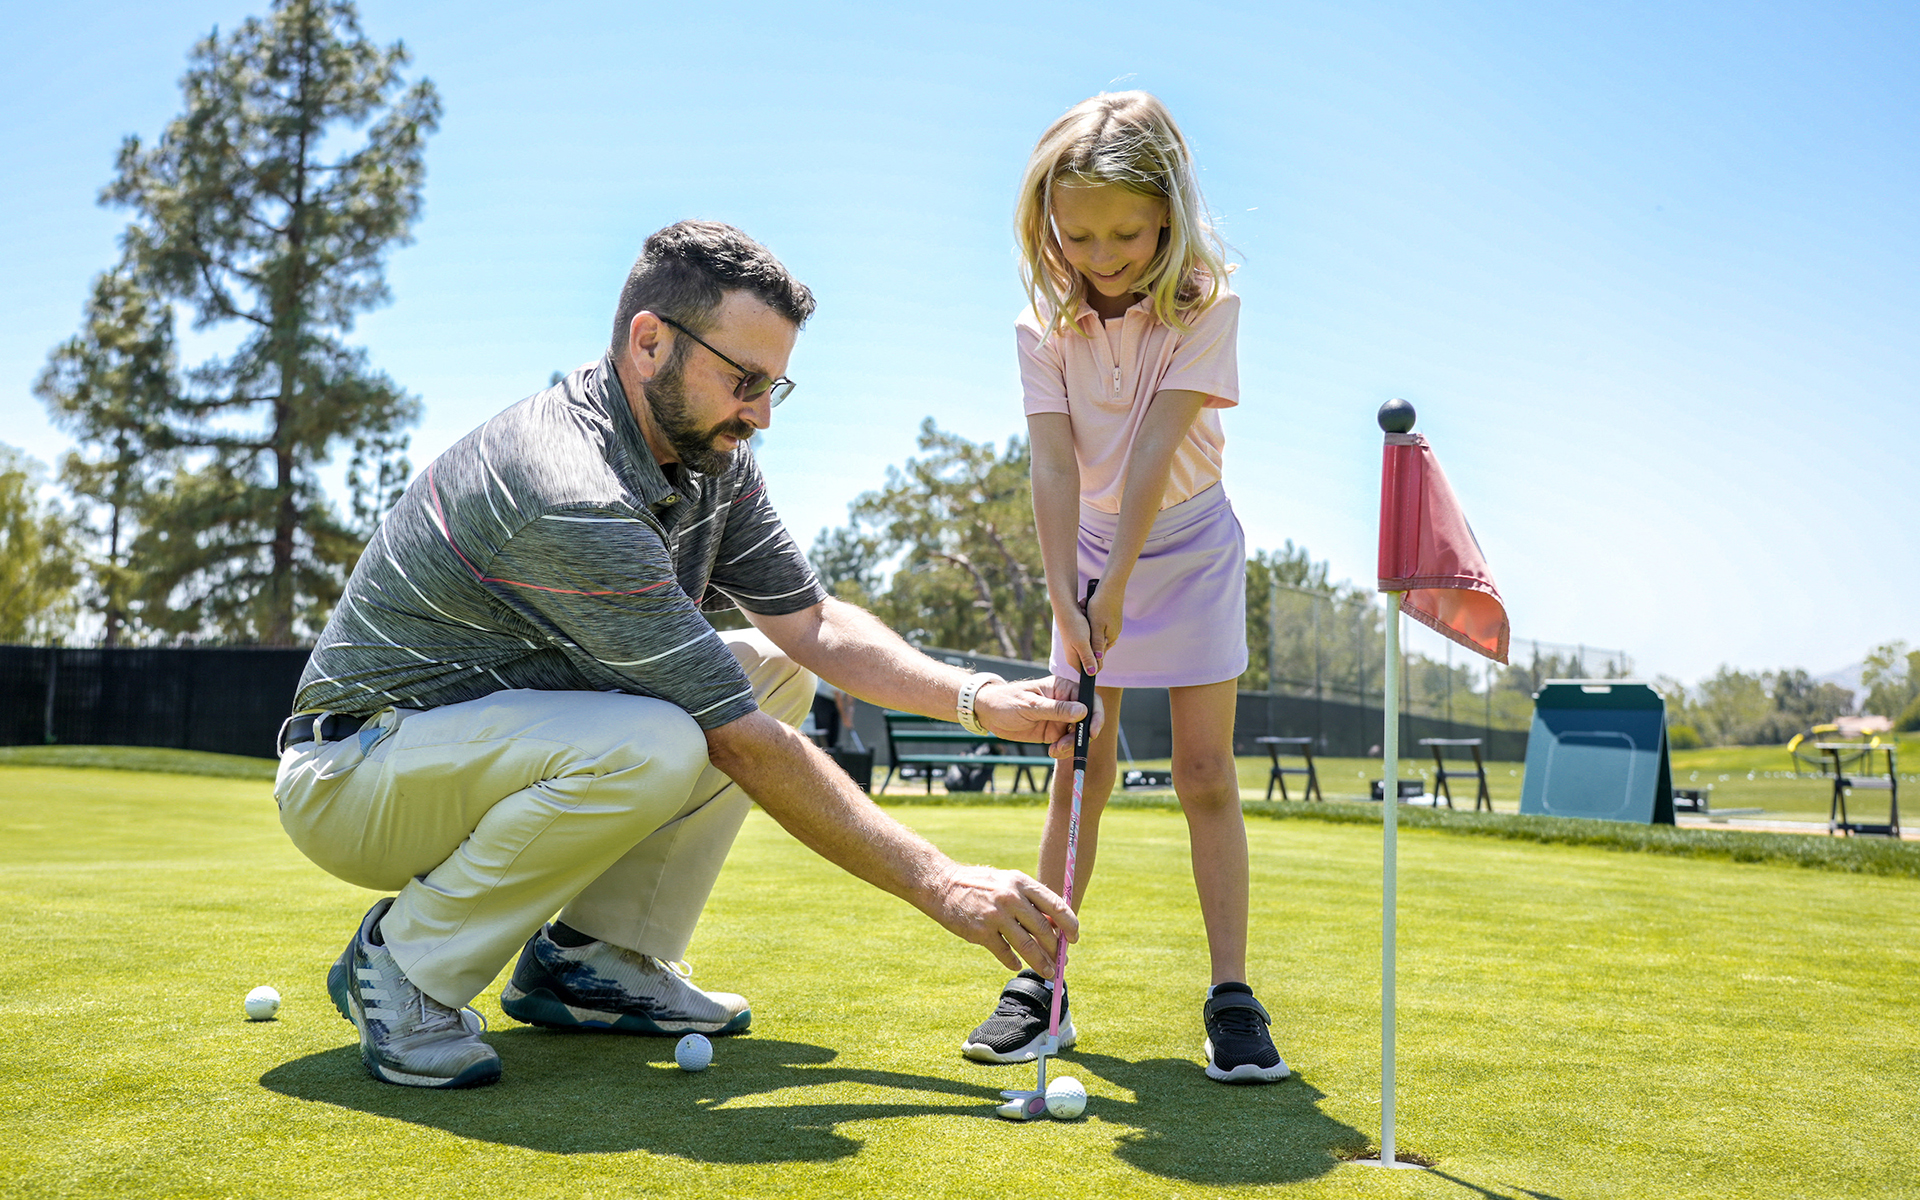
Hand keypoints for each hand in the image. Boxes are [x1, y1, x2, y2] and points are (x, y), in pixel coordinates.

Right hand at [932, 864, 1077, 975]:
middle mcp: (1011, 898)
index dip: (1069, 924)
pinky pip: (1004, 953)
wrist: (941, 885)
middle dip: (1056, 949)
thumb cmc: (979, 885)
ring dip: (1041, 962)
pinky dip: (1013, 962)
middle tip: (1062, 962)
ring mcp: (996, 915)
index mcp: (1021, 882)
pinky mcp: (981, 932)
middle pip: (1044, 929)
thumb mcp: (1007, 882)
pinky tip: (1016, 966)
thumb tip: (1054, 925)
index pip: (1056, 905)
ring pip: (1027, 946)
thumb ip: (1029, 900)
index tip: (1074, 938)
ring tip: (1049, 972)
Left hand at [974, 675, 1101, 756]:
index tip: (1091, 732)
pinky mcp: (1053, 732)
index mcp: (1062, 688)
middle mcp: (1065, 703)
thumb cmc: (1006, 701)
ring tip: (1055, 750)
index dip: (1096, 715)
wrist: (988, 713)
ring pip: (1077, 734)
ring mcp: (1060, 718)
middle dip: (1081, 735)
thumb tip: (1083, 711)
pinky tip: (1051, 751)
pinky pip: (1066, 743)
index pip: (1089, 699)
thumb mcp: (1031, 706)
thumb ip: (1056, 709)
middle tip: (1067, 745)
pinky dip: (1063, 750)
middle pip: (1087, 720)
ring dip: (1070, 745)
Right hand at [1054, 604, 1096, 677]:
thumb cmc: (1074, 626)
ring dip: (1097, 642)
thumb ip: (1087, 658)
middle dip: (1098, 651)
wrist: (1067, 609)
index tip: (1101, 651)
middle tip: (1099, 638)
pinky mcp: (1080, 641)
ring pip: (1093, 651)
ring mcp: (1077, 649)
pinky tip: (1094, 628)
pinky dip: (1095, 636)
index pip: (1090, 672)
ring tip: (1093, 631)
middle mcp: (1075, 657)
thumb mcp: (1082, 643)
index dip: (1098, 663)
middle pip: (1093, 661)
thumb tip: (1092, 673)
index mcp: (1073, 661)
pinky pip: (1092, 642)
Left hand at [1086, 584, 1123, 659]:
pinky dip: (1090, 615)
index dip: (1087, 649)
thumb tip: (1098, 658)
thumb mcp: (1096, 626)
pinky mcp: (1110, 617)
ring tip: (1083, 608)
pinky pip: (1097, 621)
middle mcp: (1114, 633)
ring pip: (1094, 628)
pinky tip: (1086, 606)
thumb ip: (1097, 643)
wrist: (1111, 586)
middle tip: (1081, 615)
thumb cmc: (1101, 606)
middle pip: (1095, 639)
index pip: (1098, 651)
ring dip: (1086, 621)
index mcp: (1111, 637)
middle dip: (1085, 631)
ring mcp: (1113, 625)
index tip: (1078, 643)